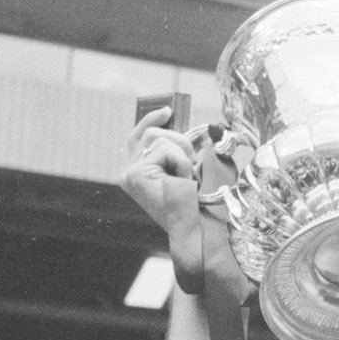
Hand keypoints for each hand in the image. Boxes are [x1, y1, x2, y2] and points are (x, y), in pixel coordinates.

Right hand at [121, 106, 202, 235]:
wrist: (203, 229)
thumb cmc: (203, 205)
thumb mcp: (197, 169)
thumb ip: (191, 148)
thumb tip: (210, 128)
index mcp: (139, 173)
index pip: (138, 136)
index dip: (151, 120)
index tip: (167, 110)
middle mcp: (128, 174)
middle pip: (151, 132)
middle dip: (179, 140)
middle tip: (193, 162)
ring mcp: (129, 174)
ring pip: (158, 138)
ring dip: (181, 154)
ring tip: (187, 178)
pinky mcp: (135, 175)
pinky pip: (164, 149)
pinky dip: (180, 162)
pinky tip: (183, 182)